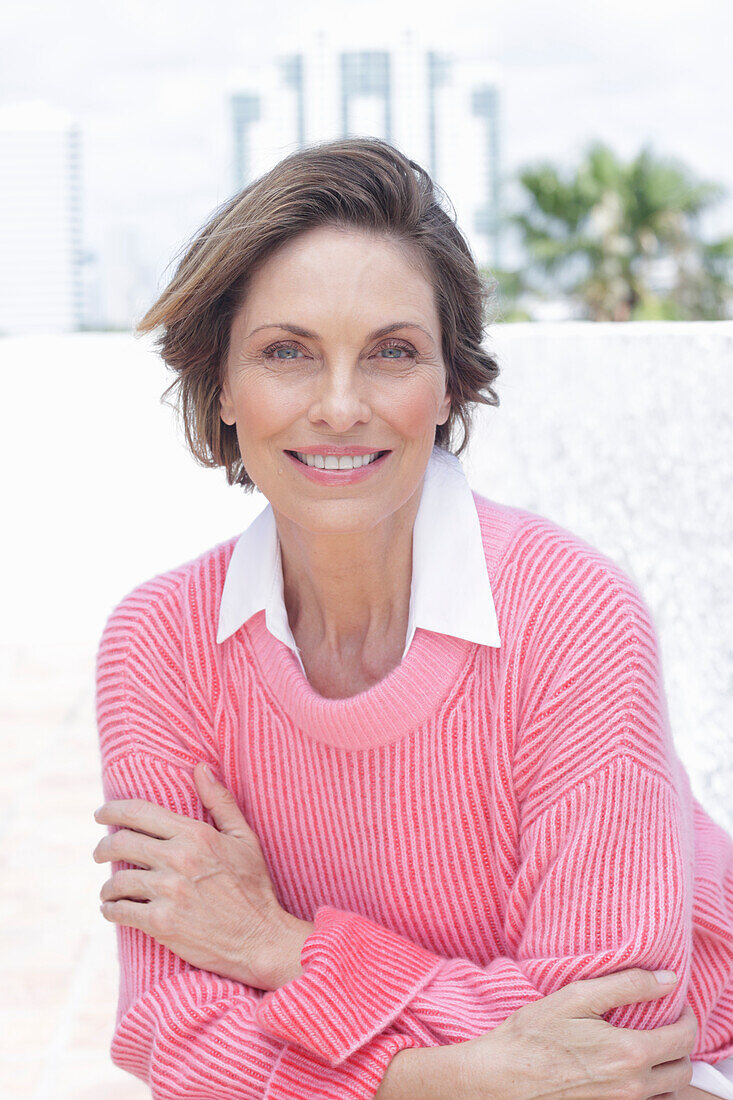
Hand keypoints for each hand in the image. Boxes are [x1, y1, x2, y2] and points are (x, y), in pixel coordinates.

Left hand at [92, 762, 312, 990]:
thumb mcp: (244, 838)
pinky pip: (121, 912)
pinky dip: (111, 910)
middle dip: (103, 847)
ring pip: (118, 881)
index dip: (113, 810)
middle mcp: (177, 859)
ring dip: (108, 886)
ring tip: (108, 890)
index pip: (140, 813)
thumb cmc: (254, 887)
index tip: (101, 814)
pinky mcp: (161, 923)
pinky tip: (112, 910)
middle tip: (99, 853)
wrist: (259, 938)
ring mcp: (168, 892)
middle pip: (121, 843)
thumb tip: (201, 767)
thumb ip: (220, 801)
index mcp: (195, 835)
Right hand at [459, 968, 696, 1098]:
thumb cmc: (533, 1034)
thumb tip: (667, 980)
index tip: (673, 1003)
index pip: (683, 1038)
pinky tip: (627, 1064)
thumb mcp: (577, 997)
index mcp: (628, 1052)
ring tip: (647, 1041)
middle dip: (680, 1042)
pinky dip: (650, 1084)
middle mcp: (632, 1085)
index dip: (685, 1016)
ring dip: (668, 1066)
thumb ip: (627, 985)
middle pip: (683, 1068)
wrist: (501, 1077)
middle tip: (663, 1020)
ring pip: (669, 1090)